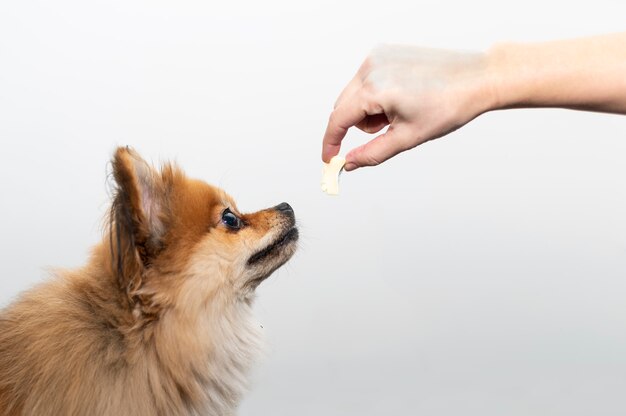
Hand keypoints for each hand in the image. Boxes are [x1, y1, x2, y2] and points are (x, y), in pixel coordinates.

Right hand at [322, 45, 494, 170]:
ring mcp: (377, 57)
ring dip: (368, 111)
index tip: (329, 159)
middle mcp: (371, 67)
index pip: (338, 120)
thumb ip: (372, 153)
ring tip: (400, 111)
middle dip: (357, 126)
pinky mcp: (384, 52)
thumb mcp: (408, 137)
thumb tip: (349, 163)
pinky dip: (376, 95)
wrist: (477, 78)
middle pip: (342, 106)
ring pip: (354, 94)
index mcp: (375, 89)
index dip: (330, 143)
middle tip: (387, 130)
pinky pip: (366, 80)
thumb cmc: (449, 105)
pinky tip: (401, 96)